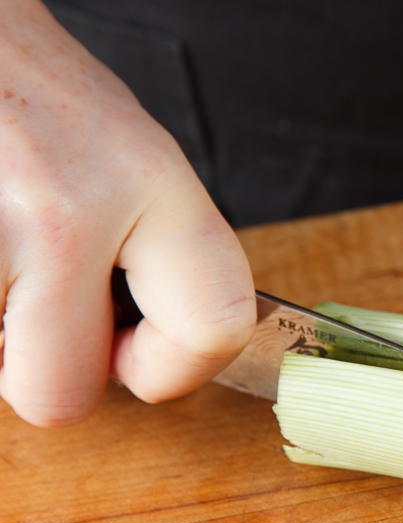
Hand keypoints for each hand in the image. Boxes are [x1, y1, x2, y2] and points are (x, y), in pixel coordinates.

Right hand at [0, 0, 253, 426]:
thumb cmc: (28, 87)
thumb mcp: (130, 157)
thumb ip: (159, 254)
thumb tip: (162, 354)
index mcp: (149, 181)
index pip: (214, 326)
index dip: (172, 371)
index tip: (138, 358)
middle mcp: (67, 206)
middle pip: (59, 395)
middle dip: (44, 370)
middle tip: (37, 310)